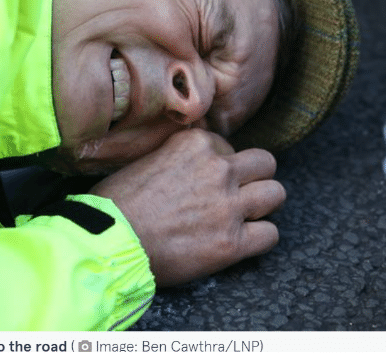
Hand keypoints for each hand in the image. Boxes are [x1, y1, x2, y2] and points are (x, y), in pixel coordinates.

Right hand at [90, 128, 285, 285]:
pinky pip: (270, 235)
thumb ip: (176, 155)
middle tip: (238, 194)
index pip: (228, 147)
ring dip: (263, 205)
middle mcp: (218, 169)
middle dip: (254, 178)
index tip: (206, 182)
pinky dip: (259, 239)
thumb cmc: (116, 203)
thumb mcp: (146, 158)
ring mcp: (228, 206)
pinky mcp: (232, 242)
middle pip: (264, 164)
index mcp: (196, 144)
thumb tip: (188, 162)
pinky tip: (241, 243)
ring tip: (245, 216)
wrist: (110, 241)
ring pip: (275, 194)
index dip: (220, 165)